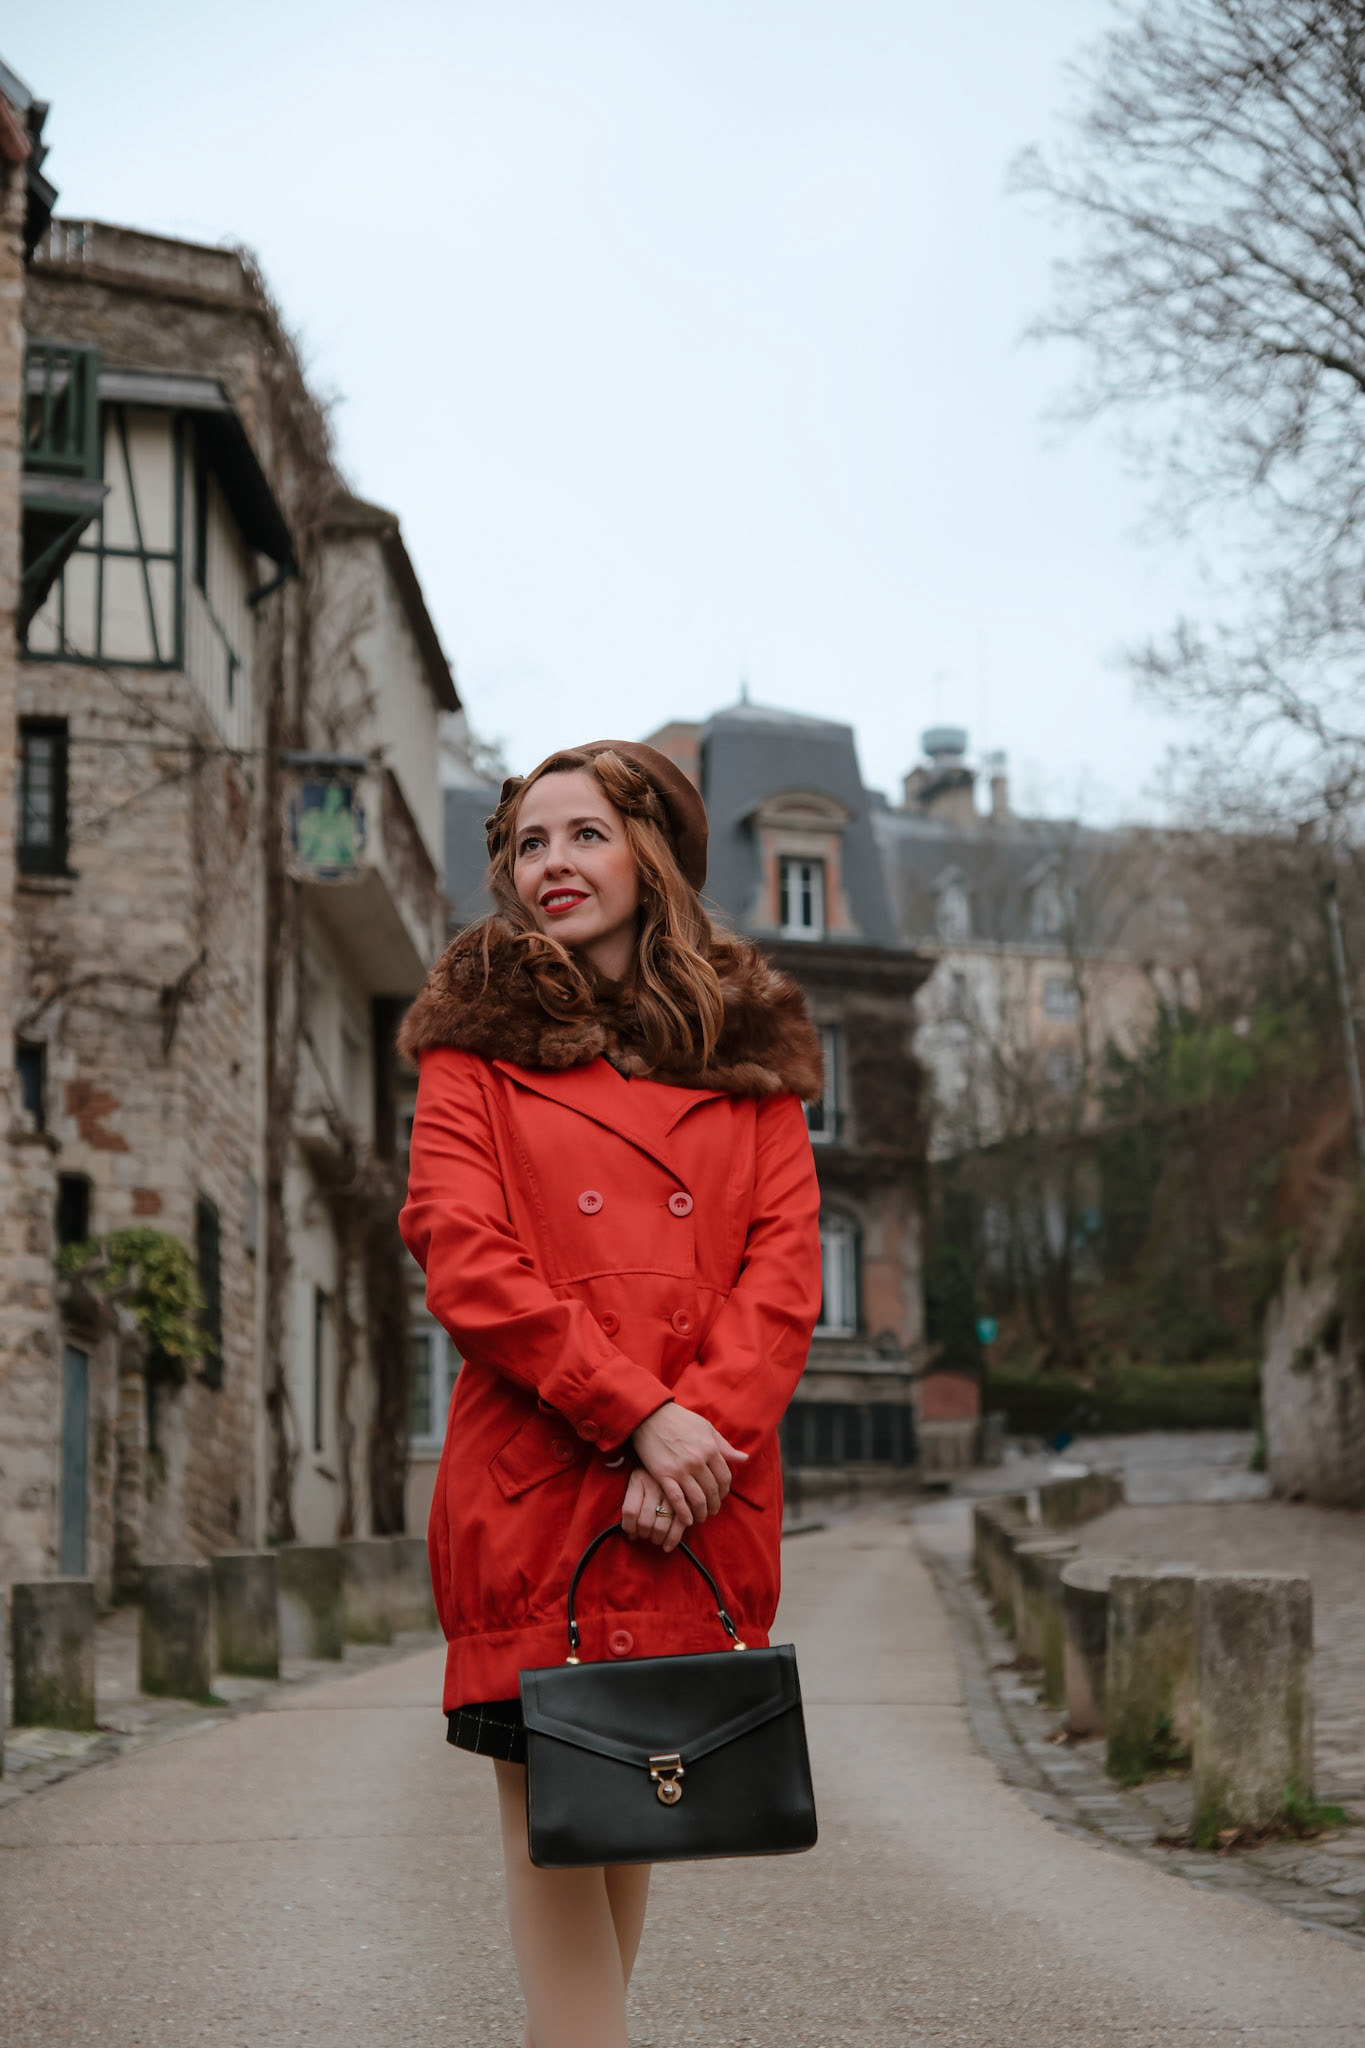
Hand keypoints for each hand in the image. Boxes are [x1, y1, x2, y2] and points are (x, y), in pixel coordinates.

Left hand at [621, 1466, 688, 1551]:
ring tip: (658, 1539)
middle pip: (645, 1522)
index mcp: (639, 1478)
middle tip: (647, 1536)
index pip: (629, 1511)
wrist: (675, 1450)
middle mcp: (655, 1484)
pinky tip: (668, 1545)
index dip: (629, 1528)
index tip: (632, 1534)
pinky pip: (679, 1525)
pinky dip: (673, 1539)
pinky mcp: (687, 1497)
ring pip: (661, 1526)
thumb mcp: (636, 1478)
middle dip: (645, 1535)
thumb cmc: (652, 1470)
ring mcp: (673, 1491)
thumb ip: (632, 1502)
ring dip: (658, 1538)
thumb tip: (631, 1535)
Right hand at [630, 1402, 748, 1531]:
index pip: (725, 1477)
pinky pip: (677, 1500)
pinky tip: (687, 1520)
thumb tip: (744, 1458)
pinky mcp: (664, 1475)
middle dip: (715, 1504)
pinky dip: (684, 1513)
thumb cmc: (680, 1420)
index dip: (725, 1491)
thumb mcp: (706, 1428)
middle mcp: (698, 1461)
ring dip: (702, 1512)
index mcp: (710, 1448)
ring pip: (698, 1499)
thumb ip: (724, 1446)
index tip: (721, 1496)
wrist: (650, 1416)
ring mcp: (681, 1469)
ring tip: (701, 1517)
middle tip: (712, 1510)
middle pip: (713, 1491)